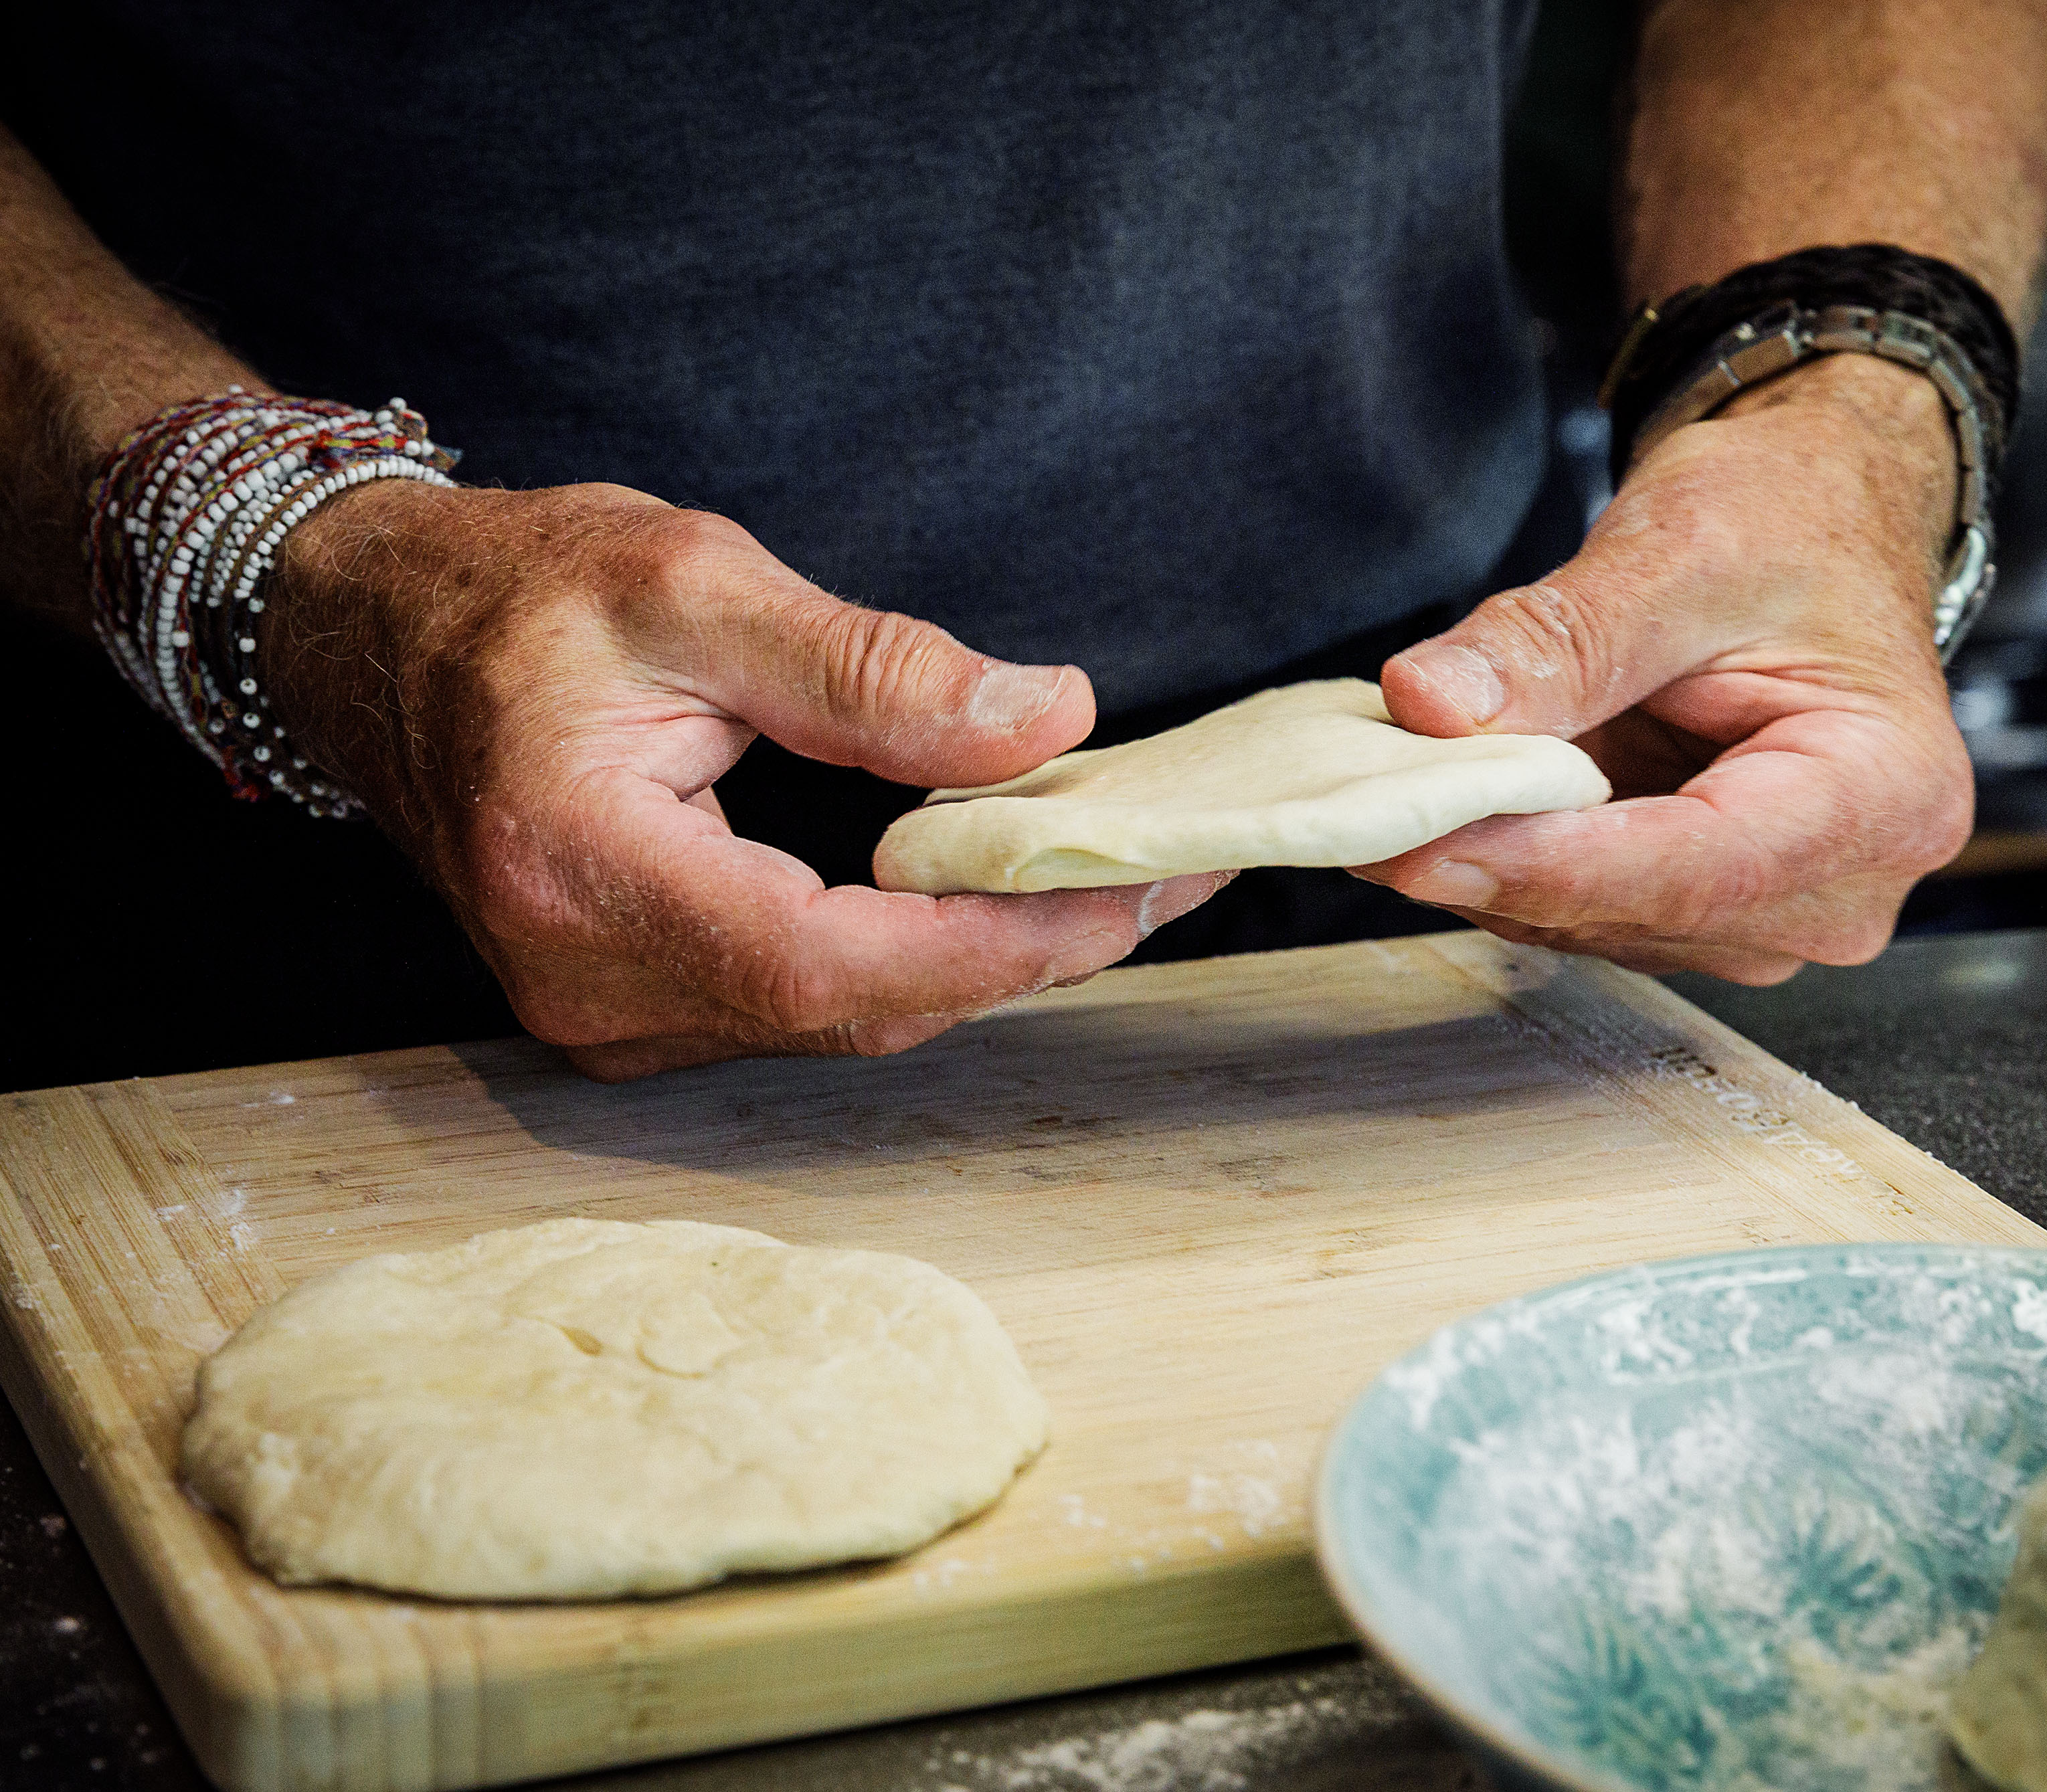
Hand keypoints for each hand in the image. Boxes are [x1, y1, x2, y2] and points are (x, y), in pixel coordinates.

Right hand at [260, 480, 1222, 1078]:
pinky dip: (912, 954)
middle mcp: (586, 980)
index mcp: (583, 871)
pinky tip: (985, 892)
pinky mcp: (633, 1005)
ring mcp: (605, 1012)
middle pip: (858, 1010)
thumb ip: (871, 666)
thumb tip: (1044, 719)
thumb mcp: (692, 583)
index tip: (1128, 889)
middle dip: (1024, 949)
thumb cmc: (516, 594)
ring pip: (845, 1020)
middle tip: (1157, 869)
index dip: (997, 942)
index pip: (830, 963)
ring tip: (1096, 870)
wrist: (380, 639)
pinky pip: (807, 1006)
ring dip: (979, 954)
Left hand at [1361, 354, 1973, 983]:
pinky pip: (1589, 905)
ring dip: (1493, 864)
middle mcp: (1845, 885)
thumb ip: (1556, 638)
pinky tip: (1449, 807)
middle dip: (1498, 863)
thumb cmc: (1790, 523)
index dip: (1546, 864)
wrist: (1817, 519)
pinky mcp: (1707, 905)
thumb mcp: (1676, 551)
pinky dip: (1512, 858)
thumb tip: (1429, 705)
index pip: (1695, 866)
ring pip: (1600, 921)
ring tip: (1393, 795)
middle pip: (1643, 908)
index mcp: (1884, 797)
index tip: (1419, 846)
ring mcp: (1776, 911)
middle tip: (1363, 812)